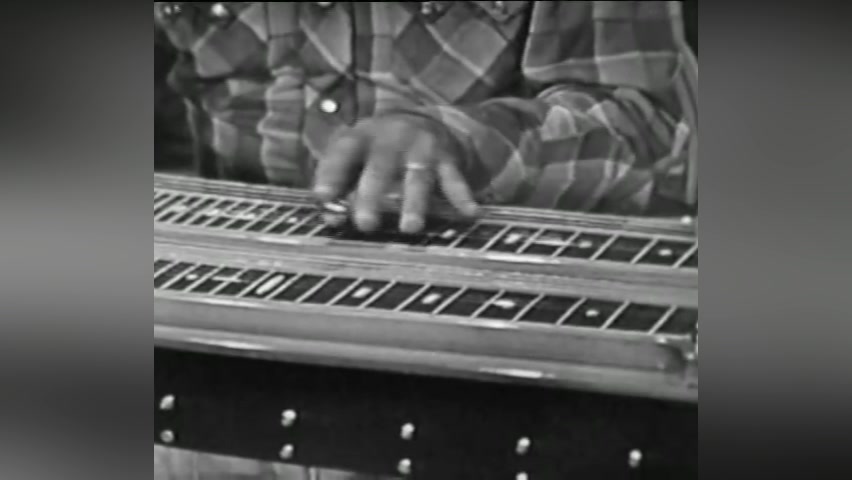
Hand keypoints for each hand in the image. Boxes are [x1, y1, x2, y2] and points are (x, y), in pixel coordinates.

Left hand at [313, 114, 478, 232]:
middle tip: (365, 223)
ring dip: (414, 202)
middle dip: (372, 195)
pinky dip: (463, 197)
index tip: (322, 196)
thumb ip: (340, 184)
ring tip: (409, 228)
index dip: (332, 174)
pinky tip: (470, 213)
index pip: (343, 153)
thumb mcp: (355, 156)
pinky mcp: (447, 157)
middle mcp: (392, 138)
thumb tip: (328, 218)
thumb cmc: (378, 149)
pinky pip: (455, 179)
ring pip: (417, 176)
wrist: (423, 122)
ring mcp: (422, 146)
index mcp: (362, 136)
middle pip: (381, 166)